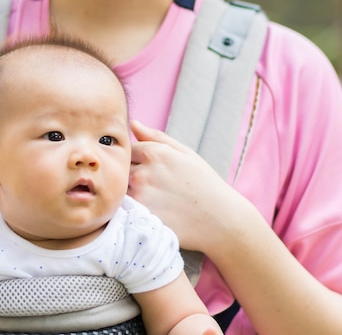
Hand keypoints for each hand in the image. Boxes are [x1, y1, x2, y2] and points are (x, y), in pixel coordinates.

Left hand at [129, 120, 237, 252]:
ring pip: (122, 189)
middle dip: (131, 175)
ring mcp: (139, 197)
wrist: (220, 219)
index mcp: (154, 153)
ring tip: (154, 199)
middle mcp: (142, 173)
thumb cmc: (204, 183)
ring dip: (131, 192)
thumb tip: (133, 123)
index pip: (128, 150)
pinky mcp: (139, 219)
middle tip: (153, 186)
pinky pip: (125, 209)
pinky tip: (151, 211)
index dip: (138, 160)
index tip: (152, 170)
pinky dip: (132, 209)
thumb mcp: (184, 152)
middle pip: (122, 169)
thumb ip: (155, 137)